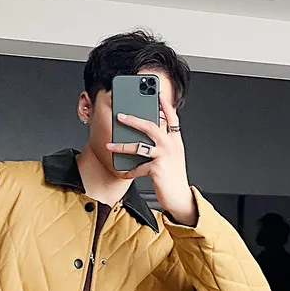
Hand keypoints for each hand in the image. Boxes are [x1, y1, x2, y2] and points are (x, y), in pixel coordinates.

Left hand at [106, 92, 197, 225]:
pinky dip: (129, 171)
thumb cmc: (173, 177)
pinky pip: (138, 168)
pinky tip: (123, 173)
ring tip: (110, 146)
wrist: (180, 197)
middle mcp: (171, 145)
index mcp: (175, 140)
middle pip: (151, 126)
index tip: (158, 93)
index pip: (171, 117)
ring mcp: (164, 156)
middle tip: (120, 116)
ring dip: (122, 145)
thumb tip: (150, 131)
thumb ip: (163, 143)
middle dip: (134, 119)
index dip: (165, 104)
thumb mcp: (172, 156)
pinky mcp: (157, 169)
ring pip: (140, 146)